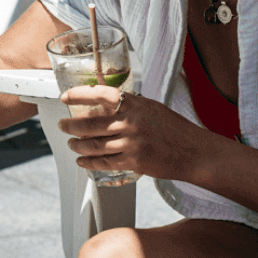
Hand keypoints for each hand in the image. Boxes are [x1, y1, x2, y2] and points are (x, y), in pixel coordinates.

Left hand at [58, 86, 209, 180]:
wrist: (195, 152)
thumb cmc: (174, 128)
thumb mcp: (151, 108)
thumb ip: (128, 106)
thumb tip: (102, 104)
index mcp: (135, 104)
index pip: (99, 95)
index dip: (78, 95)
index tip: (65, 97)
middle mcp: (131, 122)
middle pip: (90, 124)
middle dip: (71, 125)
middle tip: (62, 125)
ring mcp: (132, 143)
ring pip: (94, 145)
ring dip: (77, 144)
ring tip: (71, 143)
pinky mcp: (134, 162)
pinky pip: (104, 162)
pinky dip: (89, 162)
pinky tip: (82, 160)